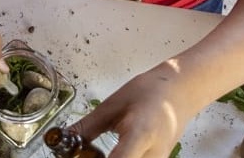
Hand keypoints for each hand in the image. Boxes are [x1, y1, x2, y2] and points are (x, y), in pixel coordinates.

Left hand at [71, 62, 203, 157]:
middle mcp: (152, 155)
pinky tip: (109, 155)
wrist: (180, 93)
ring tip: (93, 153)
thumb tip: (63, 140)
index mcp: (140, 134)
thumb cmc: (149, 93)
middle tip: (81, 154)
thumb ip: (87, 128)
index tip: (75, 157)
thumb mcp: (112, 106)